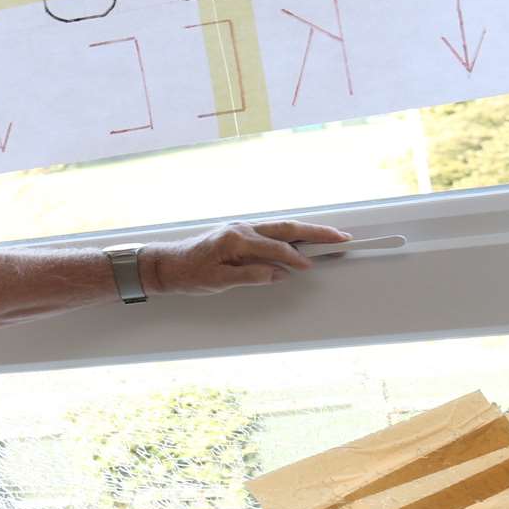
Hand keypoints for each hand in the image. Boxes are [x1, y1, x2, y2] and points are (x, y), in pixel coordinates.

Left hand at [141, 220, 350, 295]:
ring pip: (282, 226)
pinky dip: (292, 233)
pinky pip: (272, 230)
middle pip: (286, 228)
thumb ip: (250, 276)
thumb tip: (279, 274)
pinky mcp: (241, 232)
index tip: (313, 265)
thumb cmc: (189, 275)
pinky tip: (305, 238)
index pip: (275, 248)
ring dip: (308, 230)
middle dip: (316, 232)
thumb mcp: (218, 282)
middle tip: (341, 237)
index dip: (295, 257)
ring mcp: (242, 228)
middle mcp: (242, 229)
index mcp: (236, 240)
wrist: (167, 264)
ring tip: (332, 235)